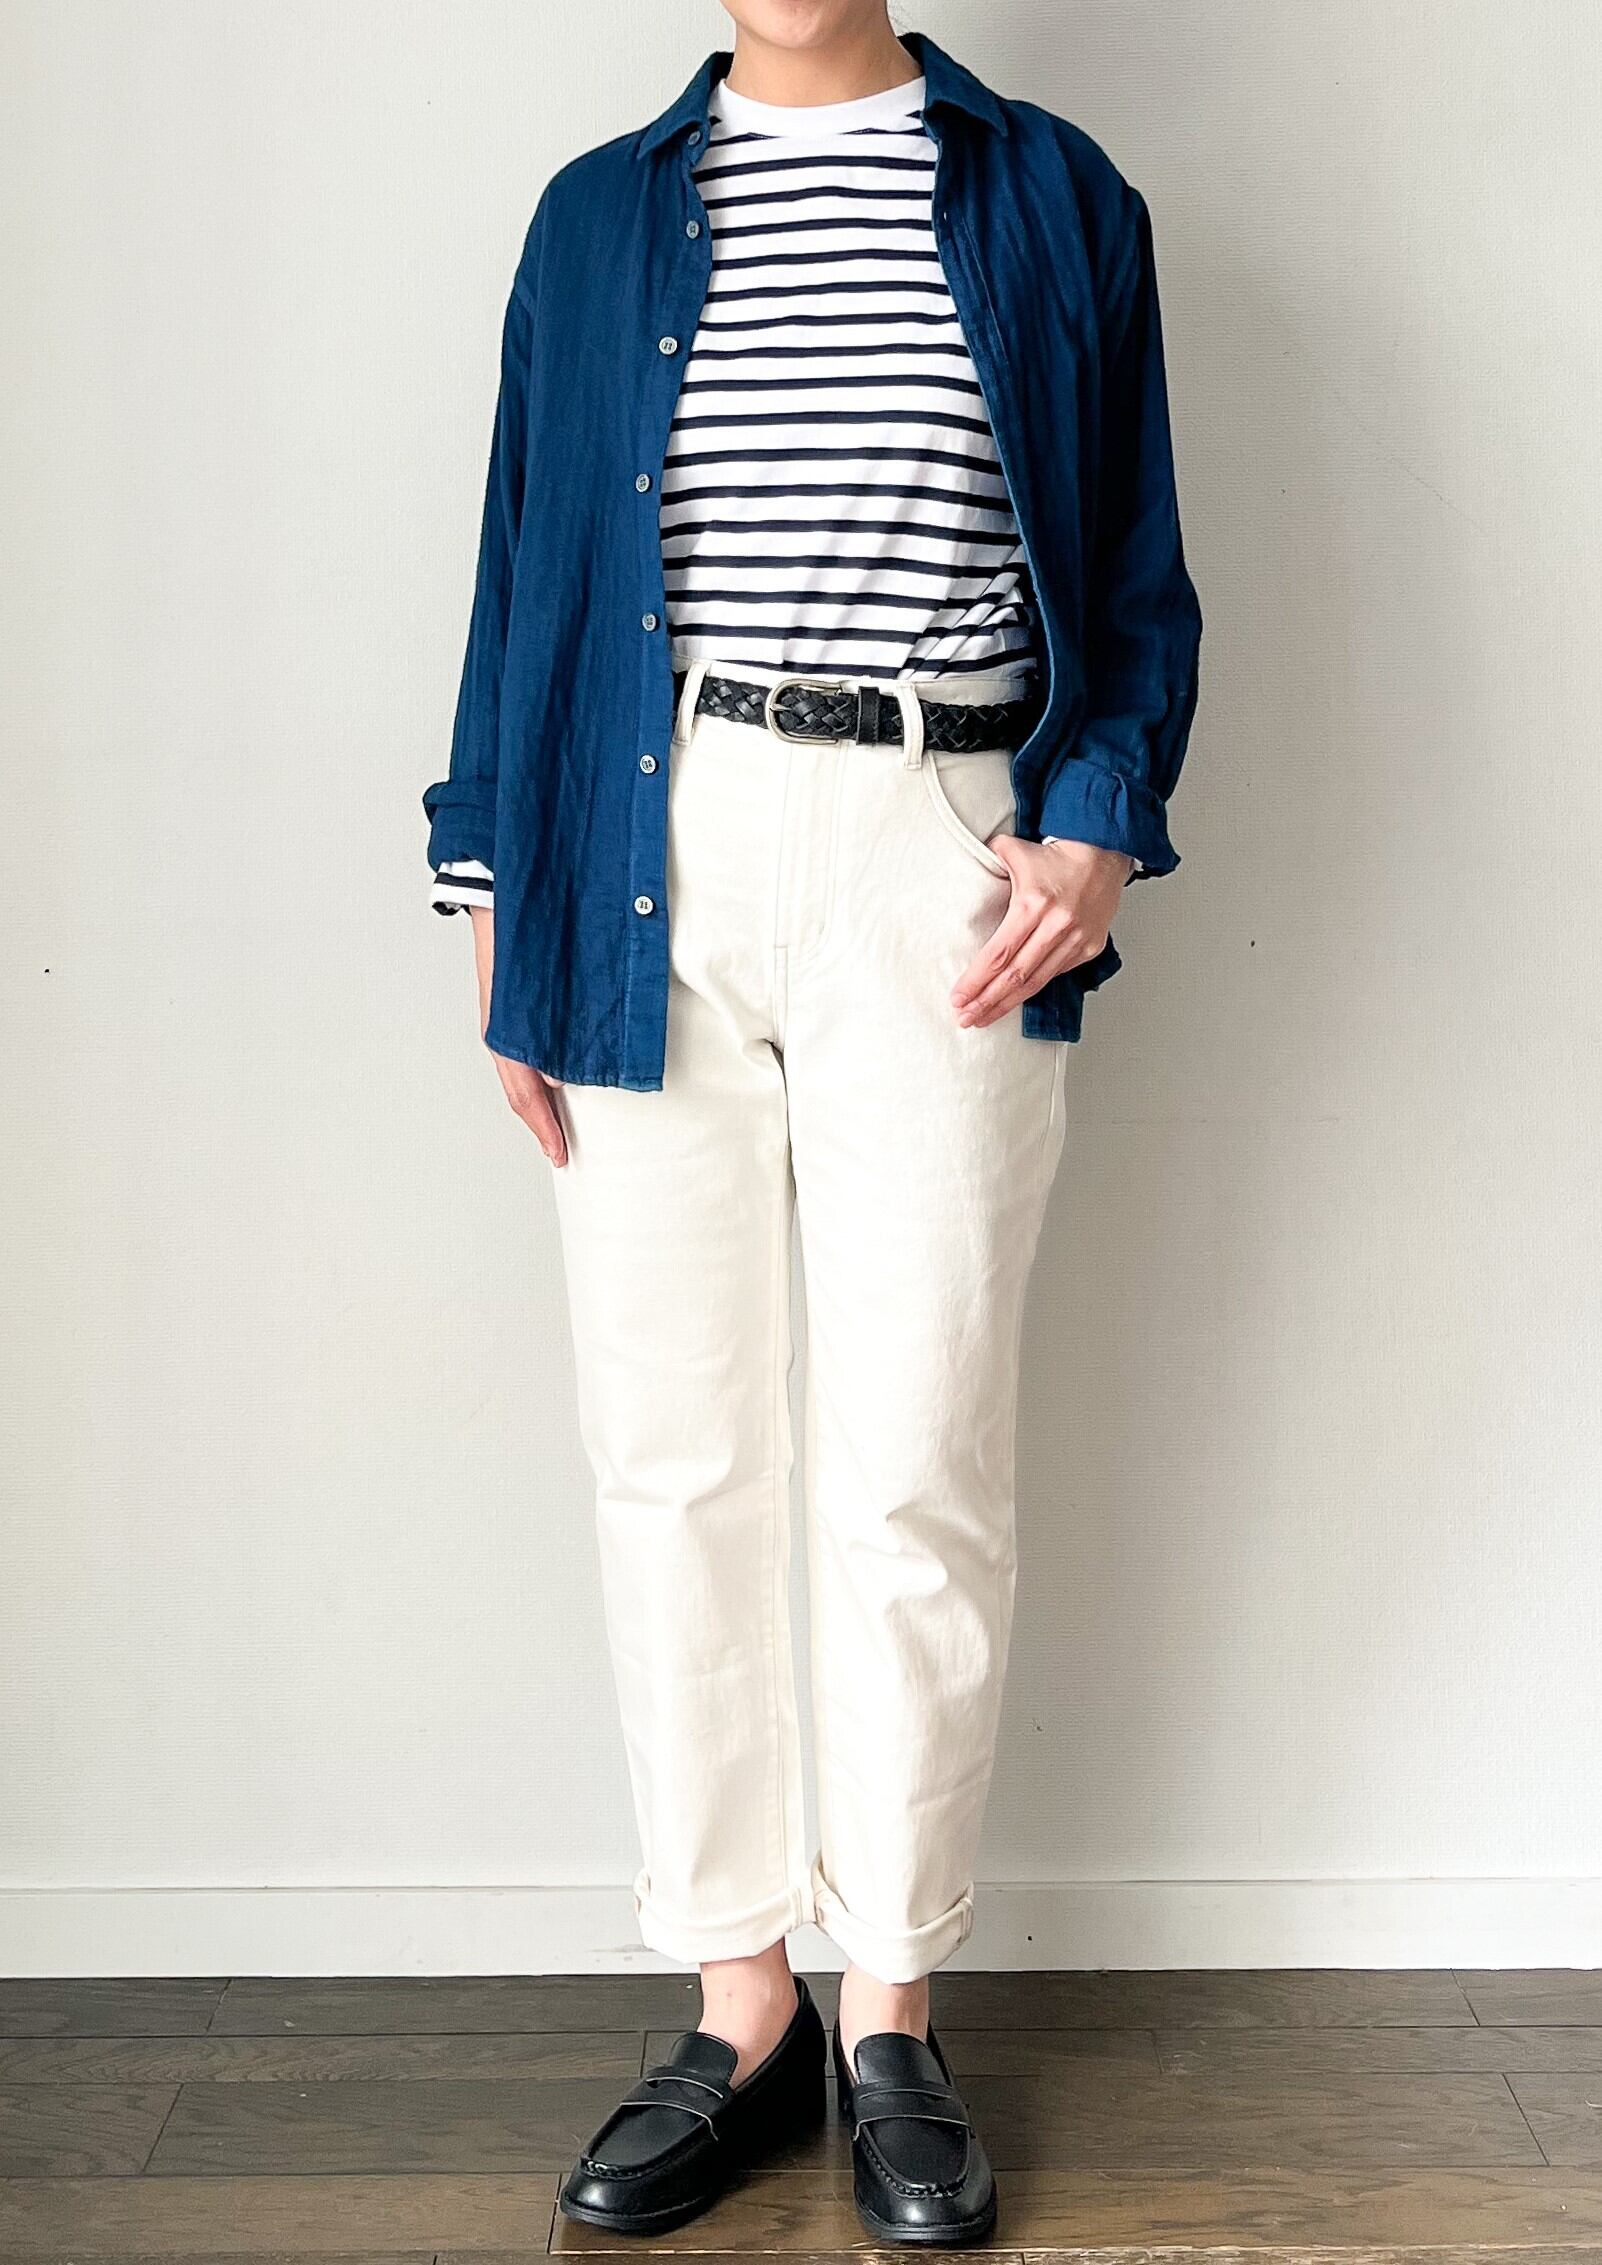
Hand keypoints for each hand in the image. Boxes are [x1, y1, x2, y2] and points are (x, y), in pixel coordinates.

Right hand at [471, 905, 567, 1166]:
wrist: (502, 889)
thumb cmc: (518, 928)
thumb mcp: (535, 985)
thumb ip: (547, 1032)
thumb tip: (556, 1081)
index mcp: (505, 1031)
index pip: (524, 1093)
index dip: (544, 1126)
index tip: (560, 1154)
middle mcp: (503, 1031)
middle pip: (521, 1092)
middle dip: (542, 1124)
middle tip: (562, 1151)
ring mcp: (508, 1021)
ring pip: (523, 1074)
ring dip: (542, 1103)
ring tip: (562, 1126)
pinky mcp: (518, 1009)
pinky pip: (530, 1051)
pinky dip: (544, 1075)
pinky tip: (561, 1081)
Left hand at [951, 836, 1133, 1029]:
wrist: (1104, 853)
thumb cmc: (1059, 856)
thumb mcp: (1017, 851)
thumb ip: (988, 857)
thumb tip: (967, 857)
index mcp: (1033, 904)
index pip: (999, 953)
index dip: (977, 980)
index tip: (958, 998)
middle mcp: (1056, 926)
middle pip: (1015, 976)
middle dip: (987, 1001)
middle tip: (965, 1018)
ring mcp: (1075, 939)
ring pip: (1036, 982)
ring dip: (1008, 1003)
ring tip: (984, 1018)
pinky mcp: (1089, 947)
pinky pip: (1056, 973)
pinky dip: (1034, 987)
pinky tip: (1015, 998)